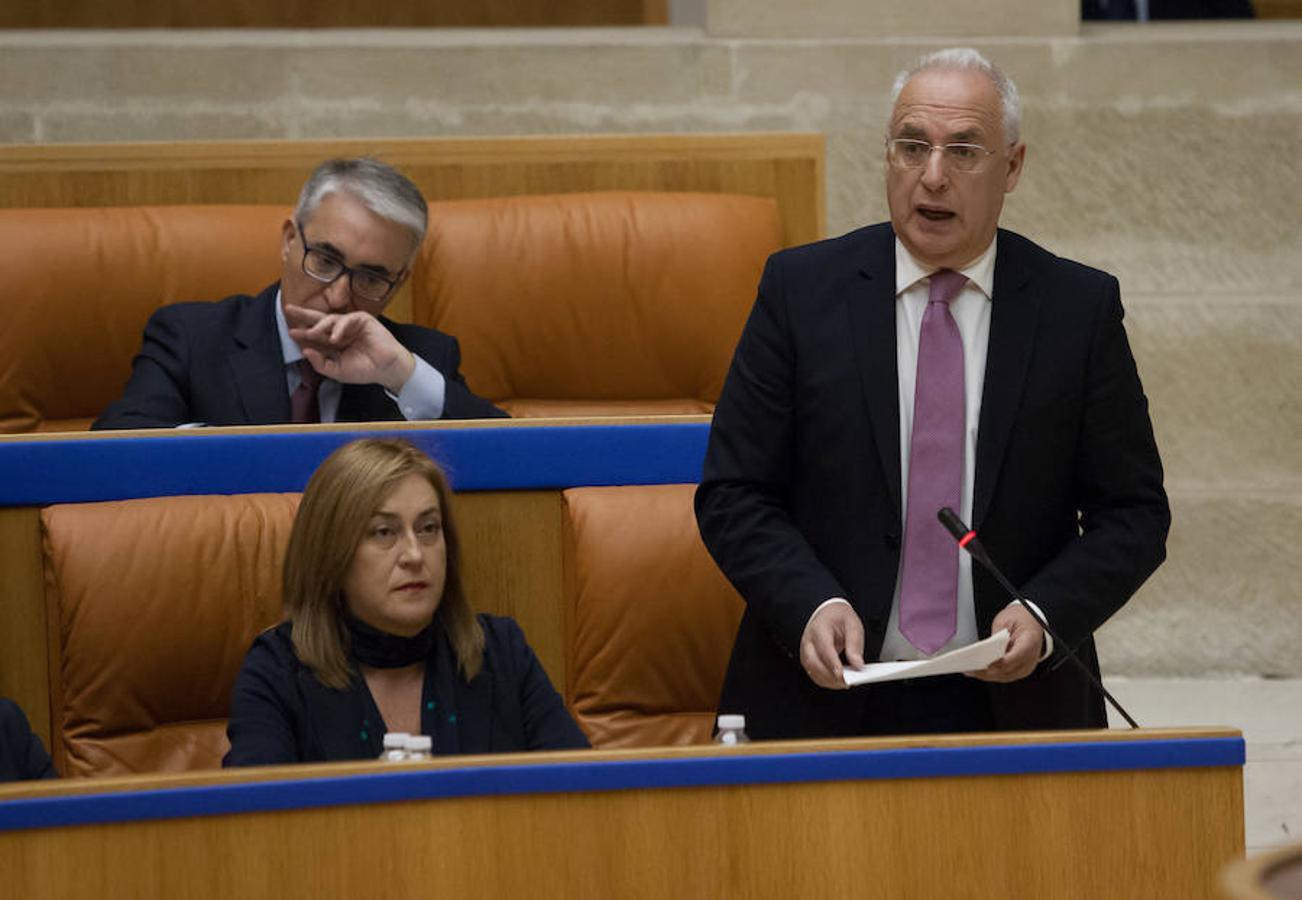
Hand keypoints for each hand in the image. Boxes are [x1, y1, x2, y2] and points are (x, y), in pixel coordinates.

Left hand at [284, 305, 414, 393]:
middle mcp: (341, 332)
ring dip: (320, 325)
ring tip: (313, 333)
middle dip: (304, 315)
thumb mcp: (337, 371)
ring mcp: (352, 325)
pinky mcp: (363, 320)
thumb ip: (320, 364)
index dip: (303, 333)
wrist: (386, 369)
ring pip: (331, 319)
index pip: (316, 336)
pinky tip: (336, 337)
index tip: (291, 333)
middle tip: (289, 309)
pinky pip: (348, 319)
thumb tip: (305, 352)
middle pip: (319, 320)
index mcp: (335, 343)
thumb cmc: (365, 370)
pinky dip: (340, 327)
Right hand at [798, 601, 864, 689]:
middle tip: (847, 682)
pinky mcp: (808, 660)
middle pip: (814, 663)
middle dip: (830, 676)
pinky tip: (838, 681)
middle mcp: (808, 641)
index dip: (833, 663)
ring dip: (829, 680)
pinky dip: (826, 680)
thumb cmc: (838, 618)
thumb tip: (857, 665)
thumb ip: (855, 645)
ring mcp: (806, 651)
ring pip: (812, 671)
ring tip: (845, 683)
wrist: (827, 613)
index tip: (843, 675)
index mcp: (819, 629)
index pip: (824, 648)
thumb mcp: (852, 625)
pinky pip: (814, 674)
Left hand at [968, 602, 1043, 682]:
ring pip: (1004, 677)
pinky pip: (1005, 675)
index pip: (1014, 657)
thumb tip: (985, 650)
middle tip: (970, 669)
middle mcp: (1031, 658)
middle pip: (1007, 671)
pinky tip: (978, 671)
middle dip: (987, 672)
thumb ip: (996, 636)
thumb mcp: (1006, 621)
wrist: (1033, 621)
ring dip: (986, 676)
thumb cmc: (1020, 619)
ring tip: (970, 671)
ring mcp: (1026, 666)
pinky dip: (991, 674)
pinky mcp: (1020, 670)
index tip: (983, 665)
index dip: (998, 663)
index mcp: (1029, 642)